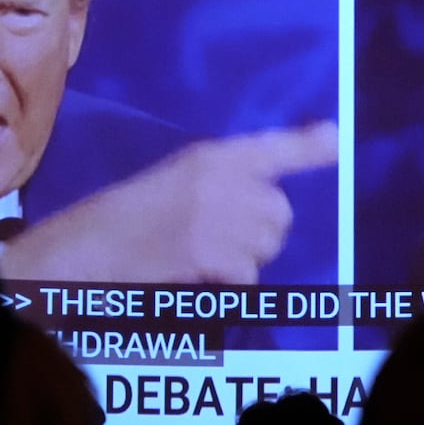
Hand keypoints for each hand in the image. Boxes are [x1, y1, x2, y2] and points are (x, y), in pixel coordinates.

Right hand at [0, 120, 338, 283]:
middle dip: (263, 232)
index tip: (336, 139)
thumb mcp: (175, 182)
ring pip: (266, 245)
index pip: (271, 148)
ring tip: (206, 258)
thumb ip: (224, 184)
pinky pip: (247, 276)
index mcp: (209, 156)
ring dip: (247, 260)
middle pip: (280, 212)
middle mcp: (219, 178)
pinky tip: (201, 277)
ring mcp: (215, 214)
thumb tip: (273, 209)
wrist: (87, 248)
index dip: (307, 146)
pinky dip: (231, 285)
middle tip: (226, 242)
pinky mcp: (208, 250)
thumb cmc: (126, 219)